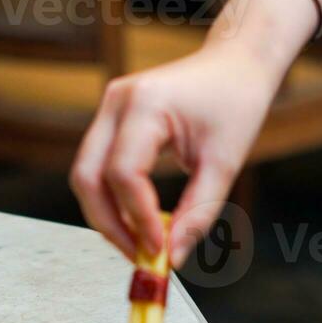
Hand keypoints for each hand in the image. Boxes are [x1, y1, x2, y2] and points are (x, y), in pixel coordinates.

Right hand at [70, 35, 284, 267]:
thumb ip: (199, 212)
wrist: (235, 64)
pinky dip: (113, 200)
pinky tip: (139, 221)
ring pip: (86, 176)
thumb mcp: (225, 162)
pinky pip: (98, 168)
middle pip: (87, 177)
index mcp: (146, 103)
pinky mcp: (111, 121)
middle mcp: (116, 102)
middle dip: (109, 225)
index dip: (137, 218)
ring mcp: (108, 108)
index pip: (123, 173)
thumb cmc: (235, 102)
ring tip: (141, 244)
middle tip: (139, 257)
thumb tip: (173, 258)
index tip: (160, 250)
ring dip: (107, 216)